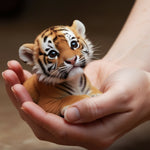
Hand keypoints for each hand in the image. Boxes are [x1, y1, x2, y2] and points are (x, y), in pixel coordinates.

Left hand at [2, 60, 149, 149]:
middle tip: (11, 82)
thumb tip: (69, 117)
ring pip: (42, 108)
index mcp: (94, 133)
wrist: (137, 82)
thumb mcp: (121, 98)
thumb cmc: (136, 90)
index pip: (61, 131)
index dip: (41, 118)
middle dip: (24, 102)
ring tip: (11, 74)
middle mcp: (80, 126)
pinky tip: (25, 74)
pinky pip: (48, 96)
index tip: (25, 104)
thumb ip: (97, 109)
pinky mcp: (71, 99)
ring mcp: (74, 113)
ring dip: (24, 93)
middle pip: (44, 120)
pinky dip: (34, 86)